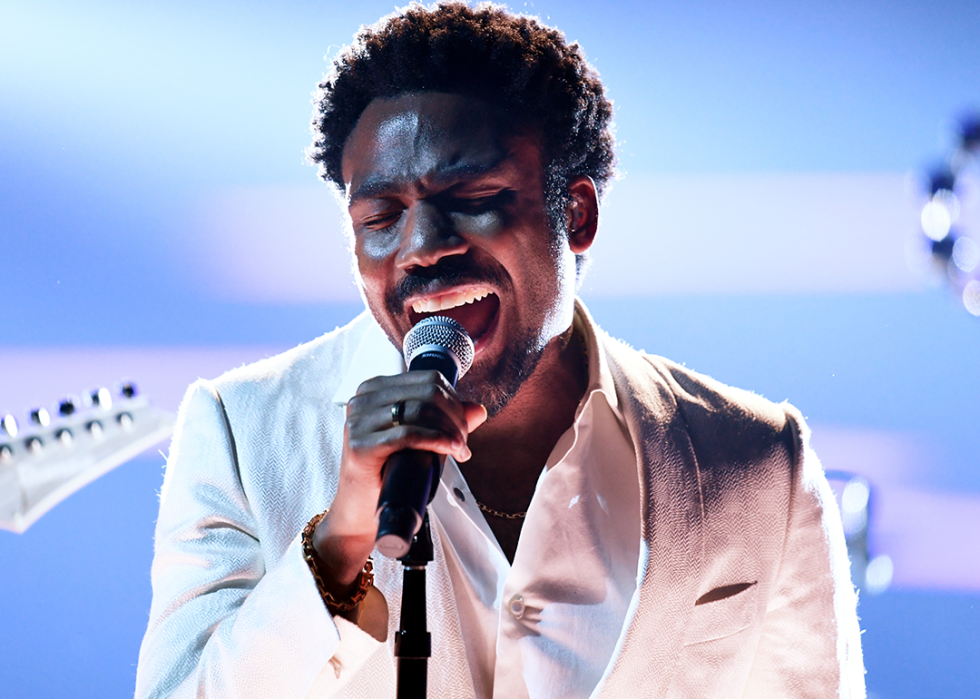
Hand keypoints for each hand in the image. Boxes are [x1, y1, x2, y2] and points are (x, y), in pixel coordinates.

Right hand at [312, 370, 486, 594]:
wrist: (360, 510)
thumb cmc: (388, 472)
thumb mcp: (419, 439)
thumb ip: (446, 421)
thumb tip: (479, 410)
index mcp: (375, 388)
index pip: (429, 379)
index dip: (455, 401)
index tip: (463, 427)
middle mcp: (363, 399)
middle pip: (428, 393)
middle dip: (455, 417)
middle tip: (463, 443)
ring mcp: (358, 421)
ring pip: (421, 411)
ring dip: (450, 430)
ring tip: (460, 451)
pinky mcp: (360, 446)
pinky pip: (408, 434)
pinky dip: (437, 440)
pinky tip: (451, 450)